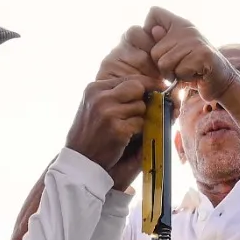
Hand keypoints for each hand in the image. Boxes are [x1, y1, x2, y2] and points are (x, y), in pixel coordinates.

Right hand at [69, 66, 153, 188]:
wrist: (80, 160)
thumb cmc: (90, 134)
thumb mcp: (95, 106)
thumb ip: (115, 95)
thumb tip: (146, 87)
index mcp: (95, 88)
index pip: (130, 79)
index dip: (147, 84)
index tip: (159, 89)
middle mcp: (101, 97)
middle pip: (137, 88)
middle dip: (143, 100)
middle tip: (139, 113)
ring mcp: (109, 113)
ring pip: (141, 107)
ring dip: (138, 120)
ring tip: (123, 130)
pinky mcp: (118, 130)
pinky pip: (141, 124)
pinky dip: (137, 133)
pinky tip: (124, 139)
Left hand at [143, 7, 239, 102]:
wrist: (222, 81)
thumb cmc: (196, 68)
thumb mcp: (176, 53)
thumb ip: (163, 42)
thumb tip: (152, 30)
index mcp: (179, 25)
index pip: (154, 12)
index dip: (148, 27)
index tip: (160, 45)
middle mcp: (187, 29)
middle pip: (155, 51)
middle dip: (164, 67)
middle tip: (180, 67)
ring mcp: (195, 41)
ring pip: (164, 63)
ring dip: (174, 75)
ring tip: (187, 71)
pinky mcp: (202, 55)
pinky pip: (179, 72)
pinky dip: (185, 79)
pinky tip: (196, 75)